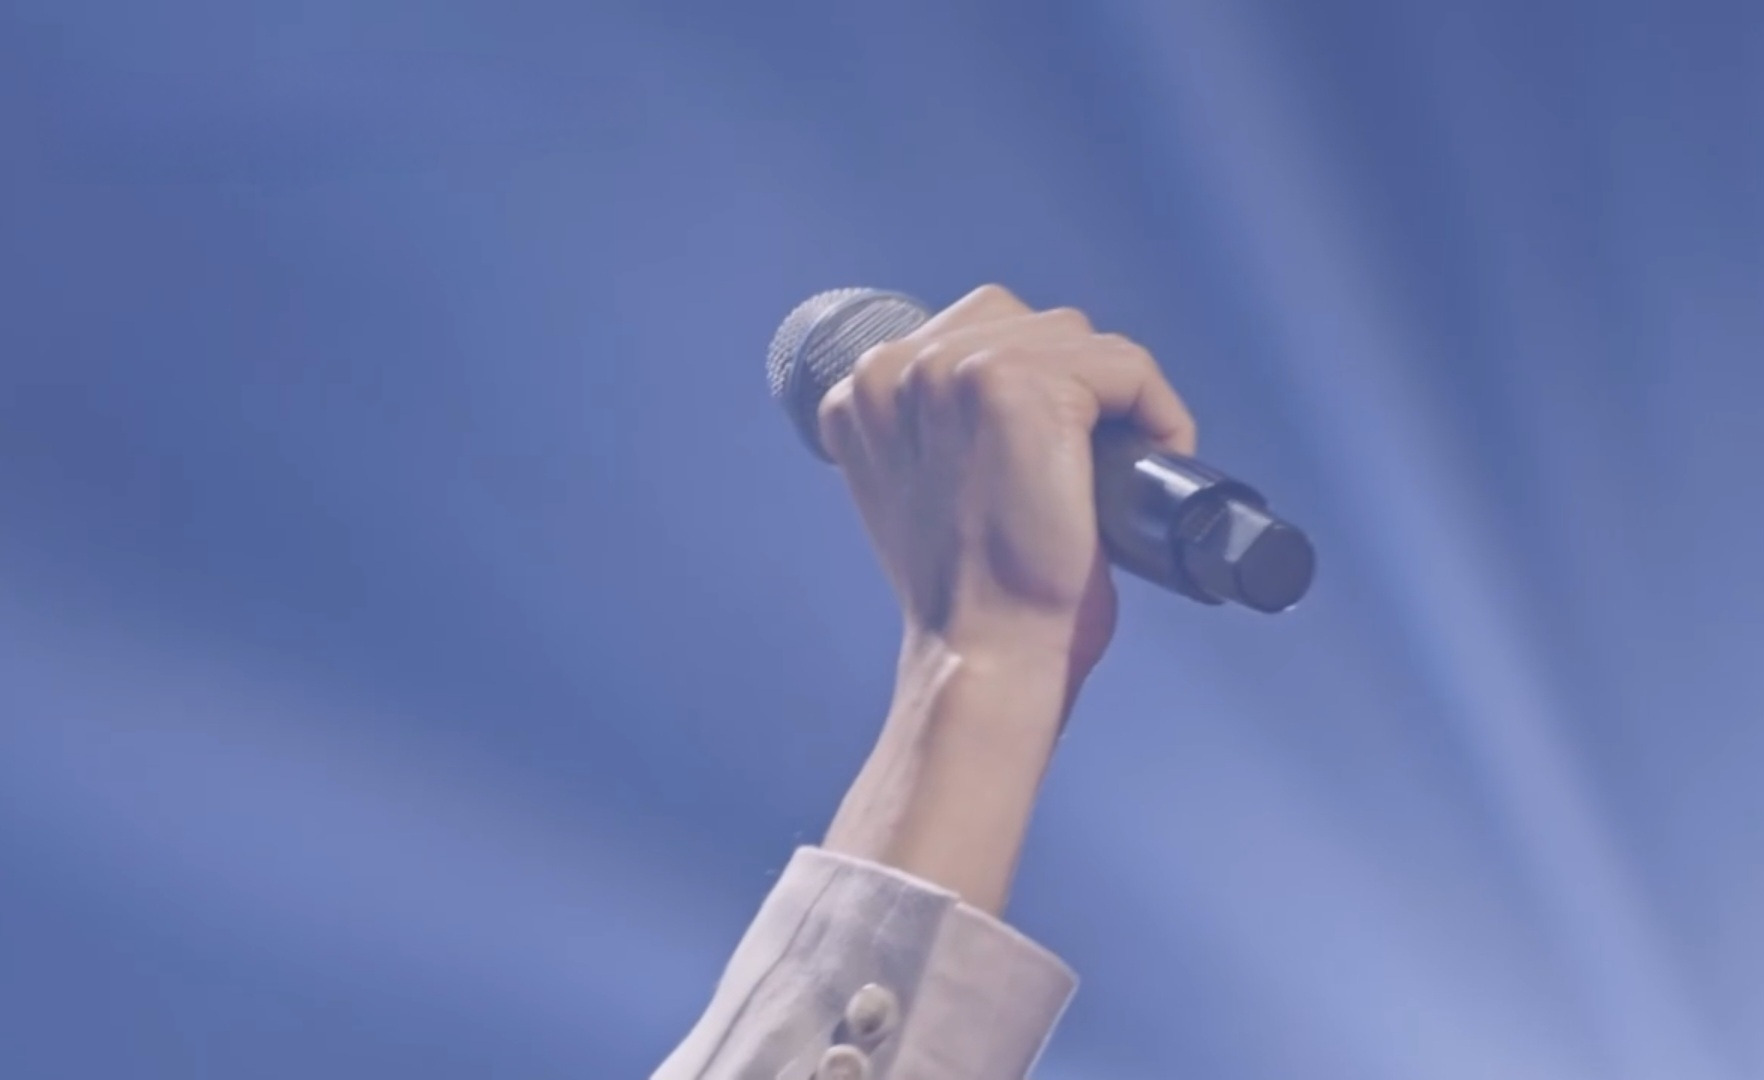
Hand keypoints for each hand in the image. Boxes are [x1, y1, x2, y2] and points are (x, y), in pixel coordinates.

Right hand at [817, 284, 1196, 682]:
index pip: (972, 333)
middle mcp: (892, 367)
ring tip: (1118, 468)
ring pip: (1078, 342)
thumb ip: (943, 428)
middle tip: (1089, 464)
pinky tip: (1152, 460)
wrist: (984, 650)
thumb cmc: (970, 595)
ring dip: (1115, 398)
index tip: (1053, 454)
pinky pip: (1124, 365)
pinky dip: (1158, 410)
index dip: (1032, 384)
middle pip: (1026, 324)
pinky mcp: (1015, 382)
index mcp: (862, 391)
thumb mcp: (929, 488)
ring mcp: (951, 369)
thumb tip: (1024, 400)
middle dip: (1073, 384)